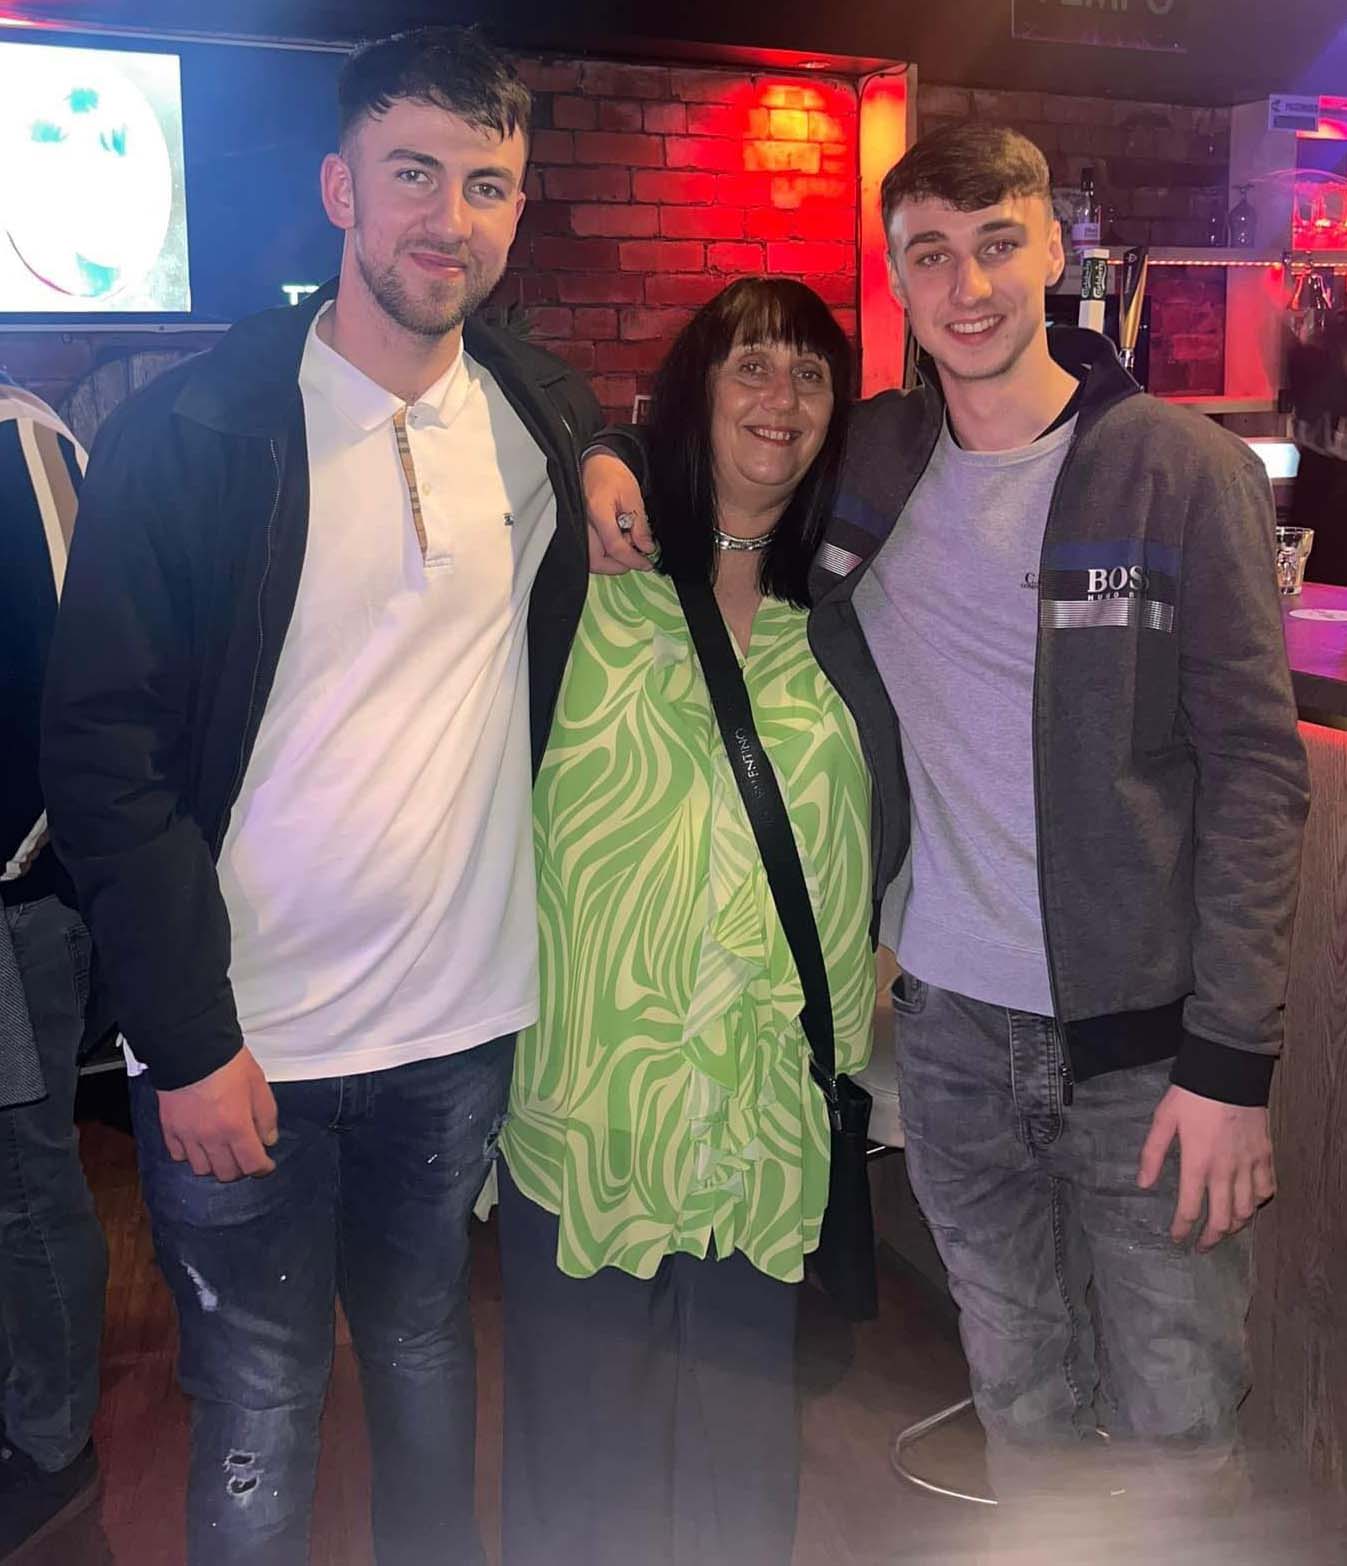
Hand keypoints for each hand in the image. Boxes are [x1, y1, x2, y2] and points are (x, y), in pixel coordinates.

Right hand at [157, 1047, 278, 1181]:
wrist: (191, 1048)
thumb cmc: (227, 1063)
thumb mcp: (258, 1085)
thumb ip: (266, 1116)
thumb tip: (268, 1139)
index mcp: (236, 1127)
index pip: (252, 1164)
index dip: (262, 1168)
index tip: (265, 1165)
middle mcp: (211, 1137)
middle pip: (226, 1173)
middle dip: (240, 1168)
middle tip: (244, 1156)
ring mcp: (187, 1135)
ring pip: (201, 1169)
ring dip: (214, 1164)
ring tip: (221, 1152)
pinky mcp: (169, 1128)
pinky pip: (178, 1155)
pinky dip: (189, 1155)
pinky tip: (198, 1144)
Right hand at [583, 449, 654, 573]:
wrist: (593, 462)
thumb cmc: (611, 474)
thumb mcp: (632, 496)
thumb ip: (639, 525)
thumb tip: (646, 549)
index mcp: (597, 512)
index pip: (614, 546)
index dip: (633, 559)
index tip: (647, 562)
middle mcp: (582, 523)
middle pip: (596, 560)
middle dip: (618, 566)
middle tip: (636, 559)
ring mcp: (576, 527)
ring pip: (589, 560)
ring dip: (610, 562)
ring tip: (626, 547)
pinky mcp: (576, 530)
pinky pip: (587, 551)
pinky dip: (603, 555)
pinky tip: (615, 544)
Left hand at [1137, 1084, 1274, 1249]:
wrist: (1228, 1073)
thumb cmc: (1191, 1096)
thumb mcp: (1163, 1120)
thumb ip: (1151, 1154)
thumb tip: (1143, 1185)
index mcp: (1197, 1163)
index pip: (1190, 1209)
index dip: (1182, 1229)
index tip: (1176, 1238)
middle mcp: (1225, 1171)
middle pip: (1221, 1219)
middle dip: (1211, 1239)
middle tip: (1202, 1246)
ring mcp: (1248, 1164)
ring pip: (1247, 1210)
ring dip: (1234, 1226)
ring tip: (1223, 1230)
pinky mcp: (1265, 1155)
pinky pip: (1267, 1189)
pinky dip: (1259, 1203)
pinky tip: (1249, 1205)